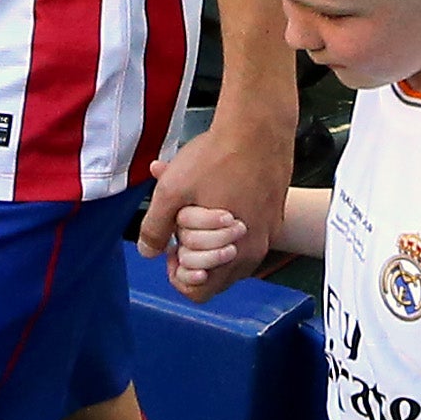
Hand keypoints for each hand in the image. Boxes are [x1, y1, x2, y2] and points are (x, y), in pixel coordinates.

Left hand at [141, 112, 289, 295]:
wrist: (259, 127)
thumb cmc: (219, 157)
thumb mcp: (171, 192)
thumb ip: (154, 227)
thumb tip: (148, 252)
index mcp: (233, 255)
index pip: (199, 292)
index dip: (177, 274)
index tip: (171, 248)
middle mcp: (255, 251)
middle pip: (214, 276)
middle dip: (192, 256)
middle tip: (181, 228)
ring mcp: (266, 234)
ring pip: (228, 255)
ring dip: (207, 239)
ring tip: (195, 208)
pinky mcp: (272, 216)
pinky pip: (243, 235)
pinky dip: (223, 225)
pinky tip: (212, 196)